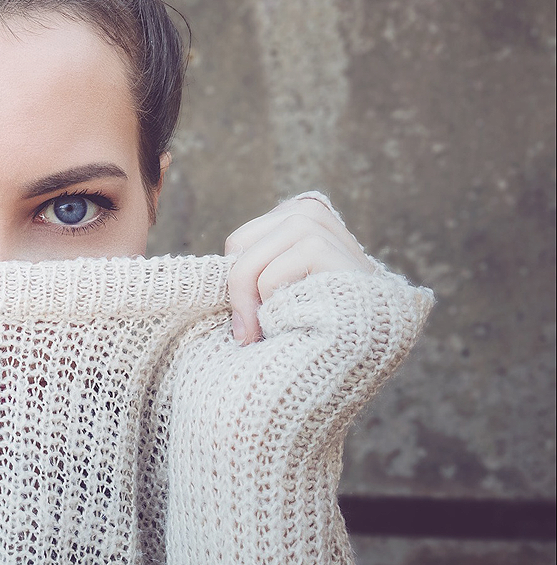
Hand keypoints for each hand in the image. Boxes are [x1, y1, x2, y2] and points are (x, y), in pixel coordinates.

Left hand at [224, 195, 373, 344]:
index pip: (238, 242)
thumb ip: (251, 270)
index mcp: (295, 215)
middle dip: (237, 293)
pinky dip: (274, 304)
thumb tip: (202, 279)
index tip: (245, 320)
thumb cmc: (314, 325)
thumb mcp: (279, 287)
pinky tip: (300, 320)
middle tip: (246, 334)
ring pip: (252, 261)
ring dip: (255, 302)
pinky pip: (272, 275)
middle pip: (239, 245)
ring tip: (273, 329)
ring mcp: (323, 228)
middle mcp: (309, 212)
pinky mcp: (329, 251)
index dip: (236, 282)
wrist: (363, 352)